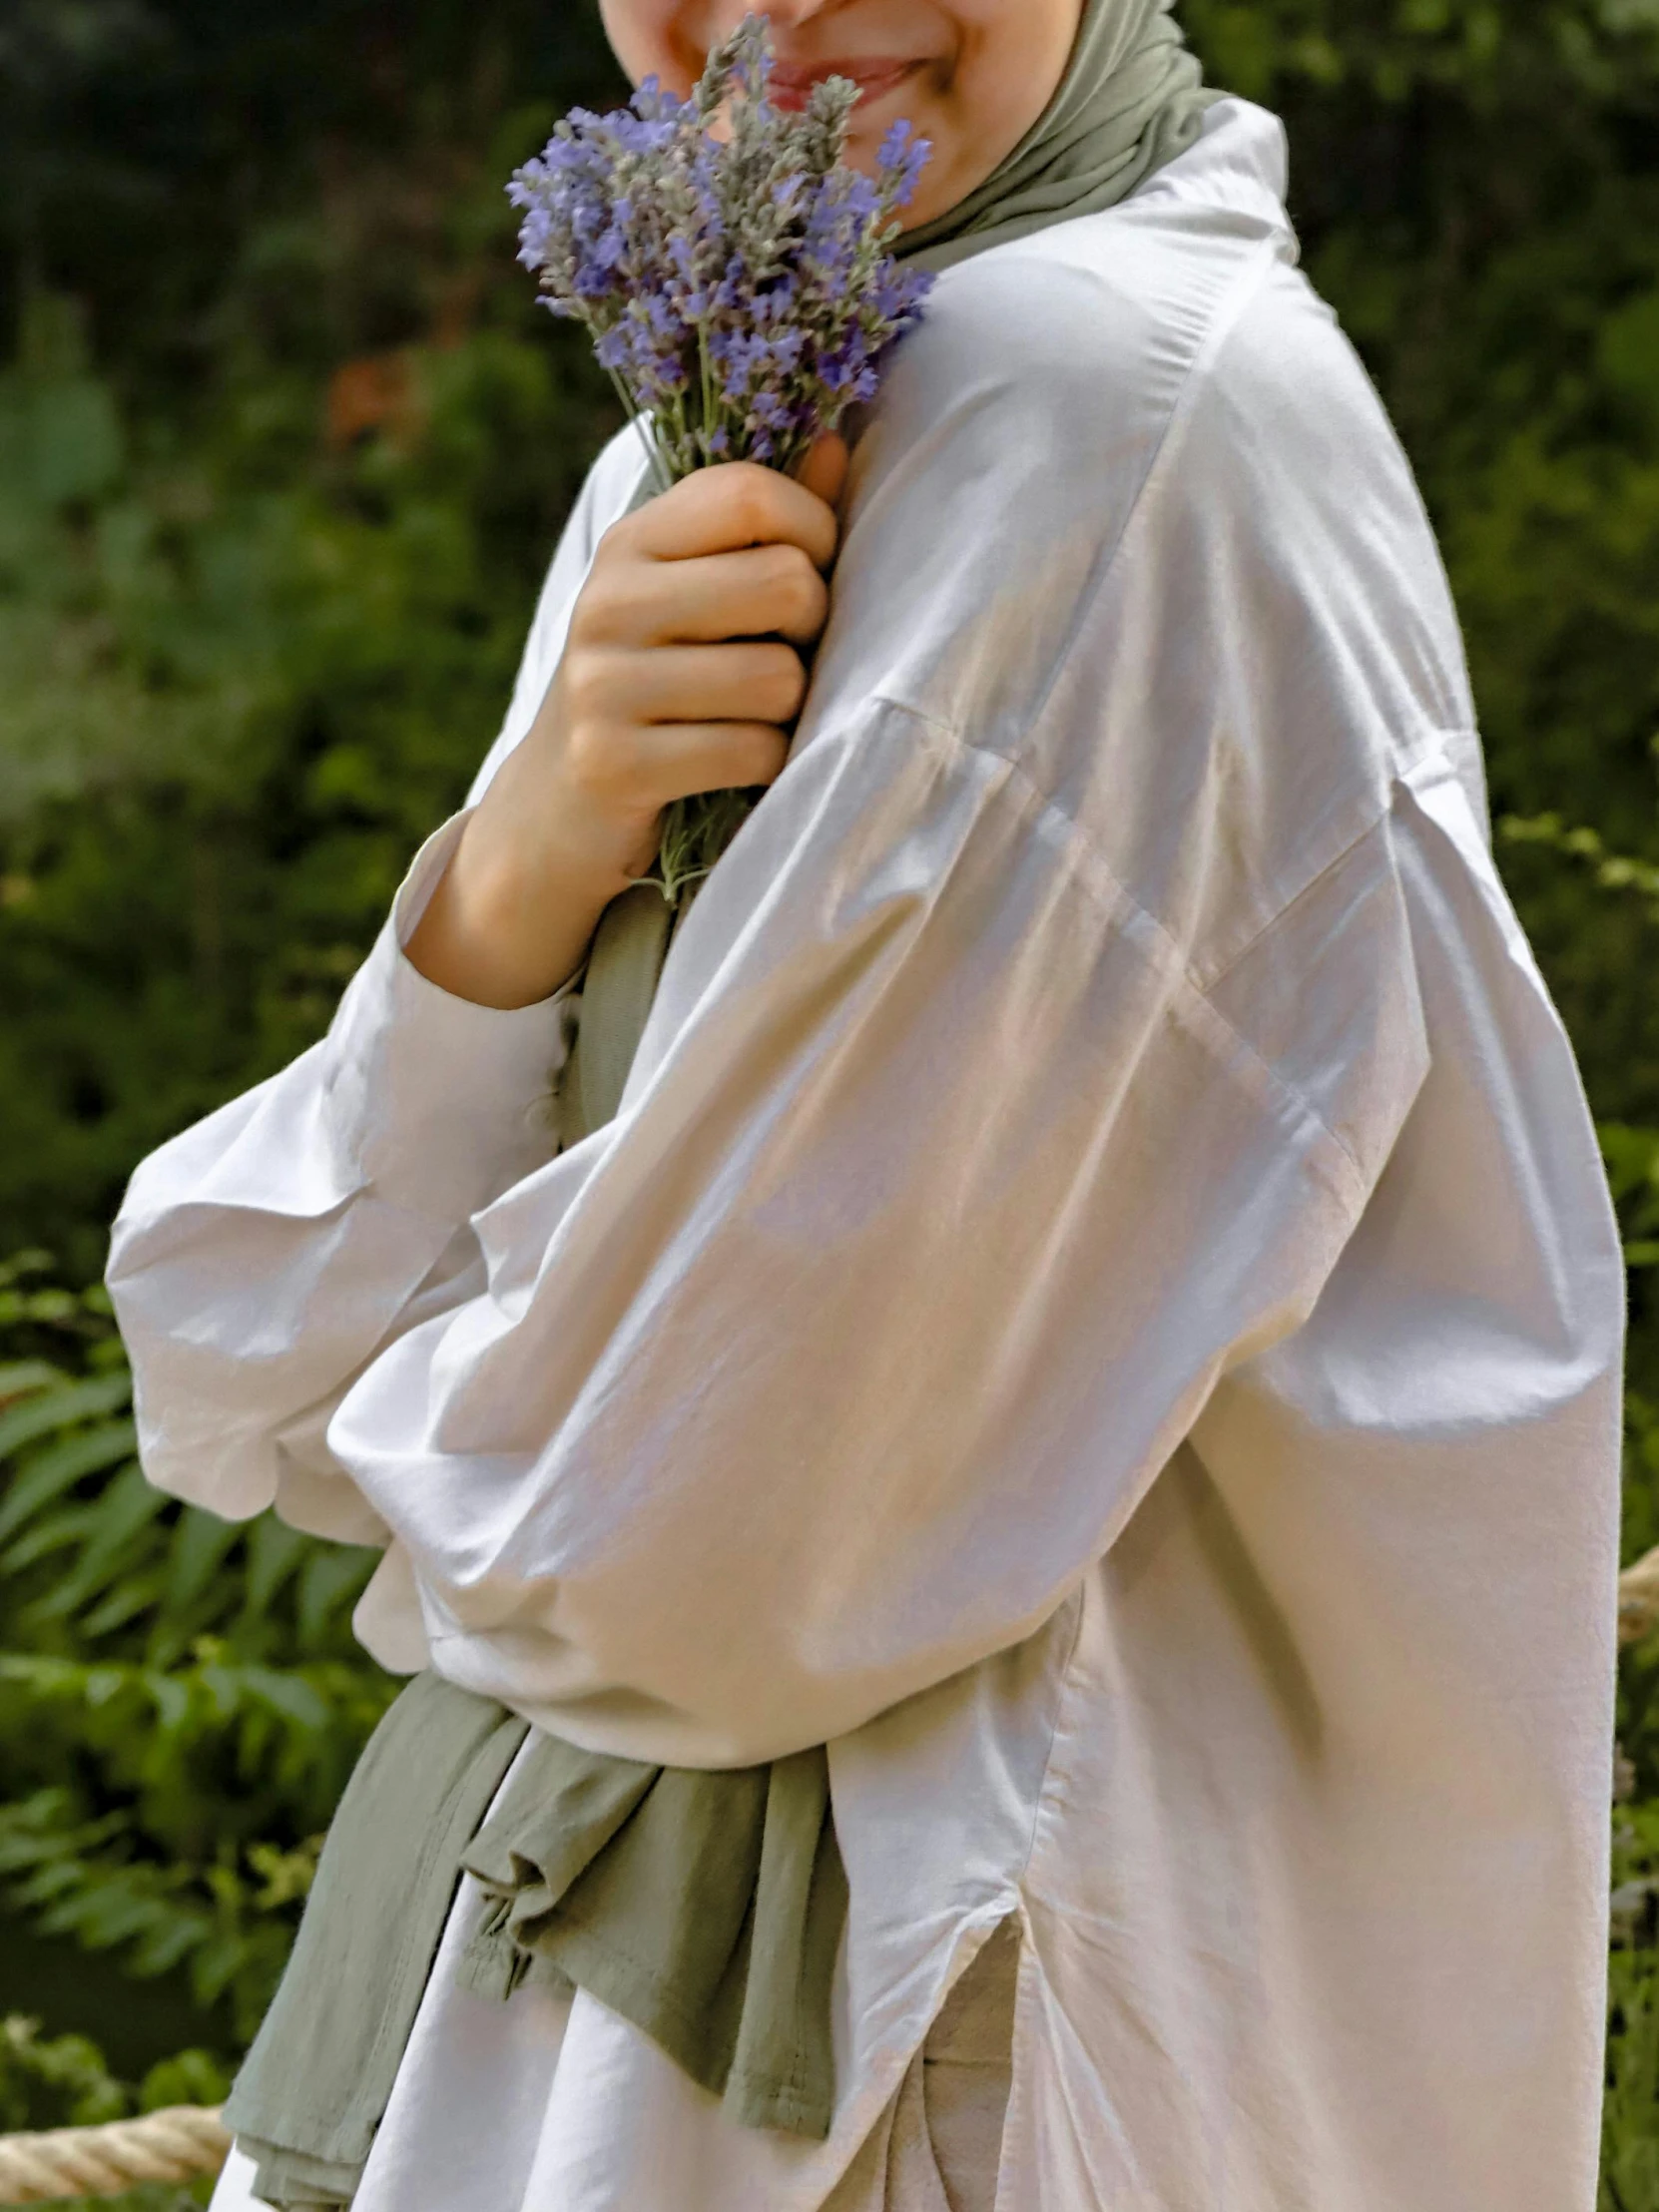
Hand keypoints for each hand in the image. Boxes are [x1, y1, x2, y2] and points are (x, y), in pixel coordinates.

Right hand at [406, 438, 848, 1009]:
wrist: (558, 804)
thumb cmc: (656, 683)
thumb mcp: (693, 592)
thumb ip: (765, 523)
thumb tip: (833, 438)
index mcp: (633, 541)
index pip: (752, 495)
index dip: (814, 532)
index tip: (809, 572)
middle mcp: (609, 601)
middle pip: (785, 584)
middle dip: (811, 630)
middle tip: (784, 656)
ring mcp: (603, 684)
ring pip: (777, 679)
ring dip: (789, 710)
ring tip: (754, 716)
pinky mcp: (616, 763)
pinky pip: (752, 751)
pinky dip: (766, 765)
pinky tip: (735, 763)